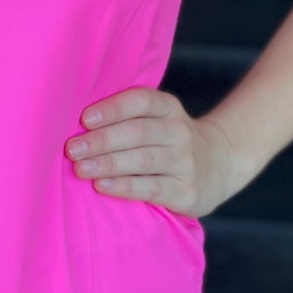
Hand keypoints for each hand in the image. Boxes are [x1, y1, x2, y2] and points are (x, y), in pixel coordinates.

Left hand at [64, 87, 241, 220]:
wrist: (220, 164)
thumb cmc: (168, 139)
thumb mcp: (158, 118)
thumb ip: (126, 117)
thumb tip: (76, 124)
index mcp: (169, 108)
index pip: (142, 101)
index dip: (113, 108)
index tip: (84, 119)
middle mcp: (180, 132)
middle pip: (138, 132)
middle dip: (102, 140)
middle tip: (72, 148)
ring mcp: (185, 162)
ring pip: (143, 160)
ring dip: (108, 164)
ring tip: (80, 168)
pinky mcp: (187, 191)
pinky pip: (152, 188)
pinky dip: (124, 187)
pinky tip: (102, 186)